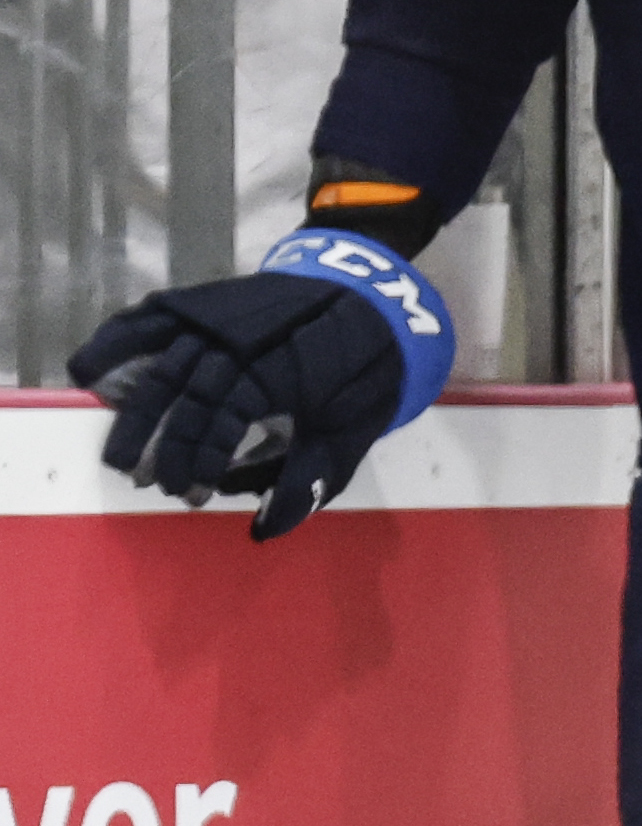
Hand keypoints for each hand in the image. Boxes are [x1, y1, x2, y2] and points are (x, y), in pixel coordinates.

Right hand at [71, 234, 455, 542]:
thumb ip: (311, 479)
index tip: (192, 493)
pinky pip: (148, 319)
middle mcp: (238, 344)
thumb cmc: (363, 371)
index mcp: (277, 375)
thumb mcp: (353, 430)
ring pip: (161, 366)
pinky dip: (113, 342)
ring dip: (133, 414)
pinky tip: (86, 373)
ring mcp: (215, 319)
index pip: (221, 425)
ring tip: (117, 456)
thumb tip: (267, 530)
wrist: (371, 295)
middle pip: (184, 401)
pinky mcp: (202, 300)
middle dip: (165, 449)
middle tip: (147, 483)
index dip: (201, 463)